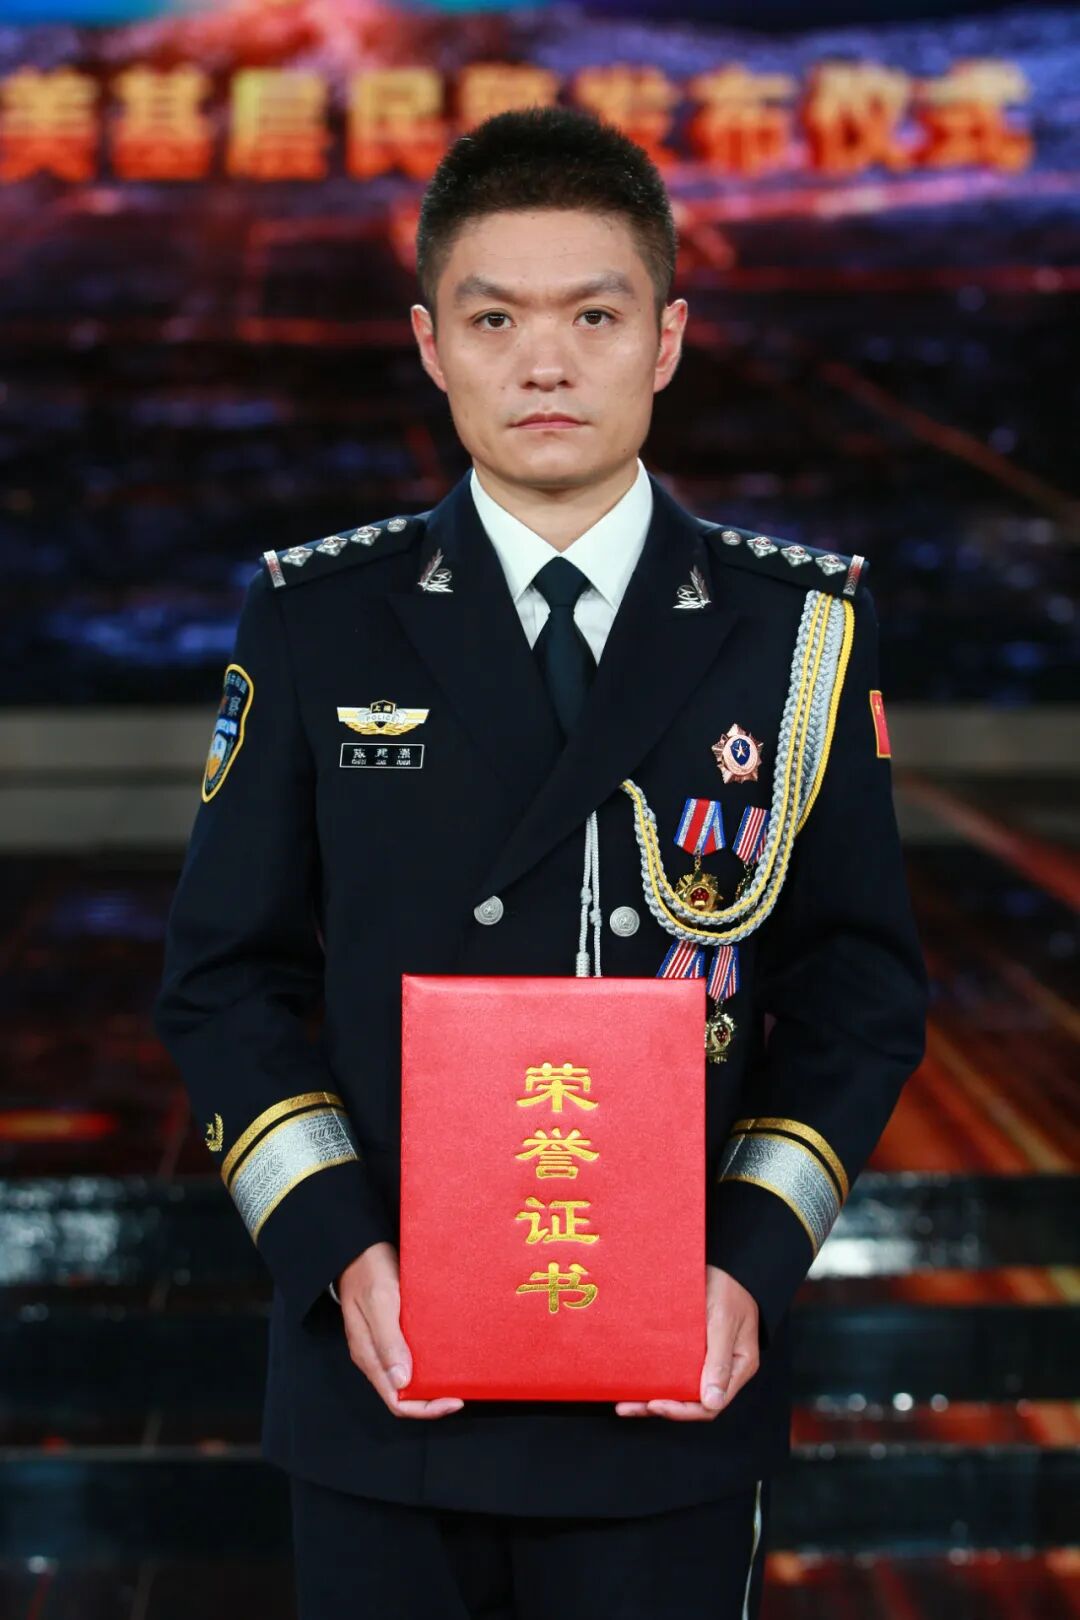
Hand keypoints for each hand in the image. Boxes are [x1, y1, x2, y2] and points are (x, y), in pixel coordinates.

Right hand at [336, 1241, 464, 1419]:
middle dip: (433, 1399)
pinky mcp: (391, 1331)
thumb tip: (401, 1382)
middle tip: (462, 1389)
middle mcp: (374, 1356)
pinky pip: (409, 1357)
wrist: (360, 1247)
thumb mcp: (380, 1302)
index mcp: (369, 1355)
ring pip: (407, 1378)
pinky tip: (444, 1353)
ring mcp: (382, 1345)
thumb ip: (388, 1341)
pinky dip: (427, 1361)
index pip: (397, 1401)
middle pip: (404, 1395)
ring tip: (458, 1374)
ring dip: (431, 1381)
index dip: (426, 1409)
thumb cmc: (369, 1270)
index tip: (453, 1400)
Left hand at [614, 1264, 759, 1419]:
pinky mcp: (693, 1350)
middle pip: (692, 1402)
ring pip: (680, 1389)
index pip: (711, 1405)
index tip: (656, 1404)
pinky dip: (656, 1378)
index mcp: (738, 1367)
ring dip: (653, 1398)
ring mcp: (707, 1361)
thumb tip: (712, 1402)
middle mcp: (722, 1370)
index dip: (683, 1410)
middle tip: (629, 1406)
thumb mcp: (724, 1321)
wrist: (726, 1264)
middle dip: (660, 1407)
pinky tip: (635, 1382)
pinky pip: (674, 1371)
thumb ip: (719, 1360)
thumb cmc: (729, 1288)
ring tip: (624, 1404)